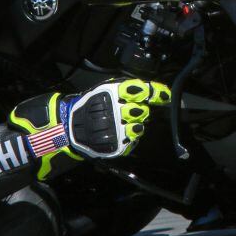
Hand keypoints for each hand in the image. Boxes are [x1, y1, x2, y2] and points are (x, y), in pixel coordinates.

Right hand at [9, 79, 170, 179]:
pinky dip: (128, 139)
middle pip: (143, 110)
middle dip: (141, 111)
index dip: (156, 92)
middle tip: (132, 112)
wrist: (68, 128)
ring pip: (139, 127)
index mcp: (114, 93)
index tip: (167, 95)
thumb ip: (125, 91)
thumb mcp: (104, 92)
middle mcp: (117, 110)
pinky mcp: (116, 145)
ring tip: (123, 125)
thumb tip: (150, 91)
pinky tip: (118, 136)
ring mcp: (117, 129)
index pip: (142, 90)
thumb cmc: (88, 107)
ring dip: (135, 126)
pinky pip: (131, 142)